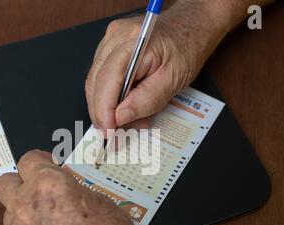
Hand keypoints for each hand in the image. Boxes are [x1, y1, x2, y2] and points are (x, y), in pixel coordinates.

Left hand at [0, 150, 172, 224]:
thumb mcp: (100, 200)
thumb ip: (72, 188)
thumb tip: (65, 186)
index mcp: (47, 185)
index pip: (28, 159)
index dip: (39, 160)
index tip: (44, 164)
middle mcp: (25, 206)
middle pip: (4, 182)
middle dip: (19, 182)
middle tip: (37, 189)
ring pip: (9, 213)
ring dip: (24, 212)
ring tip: (50, 223)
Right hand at [85, 1, 229, 133]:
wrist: (189, 29)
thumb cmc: (185, 48)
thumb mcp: (173, 80)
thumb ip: (147, 100)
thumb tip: (120, 117)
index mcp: (132, 41)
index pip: (107, 80)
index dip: (103, 110)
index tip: (108, 132)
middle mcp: (115, 38)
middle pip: (95, 84)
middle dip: (104, 114)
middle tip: (116, 136)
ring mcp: (109, 42)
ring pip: (95, 85)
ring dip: (108, 109)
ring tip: (131, 121)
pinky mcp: (108, 50)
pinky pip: (101, 80)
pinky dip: (111, 99)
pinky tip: (128, 107)